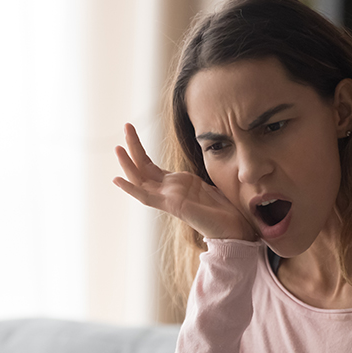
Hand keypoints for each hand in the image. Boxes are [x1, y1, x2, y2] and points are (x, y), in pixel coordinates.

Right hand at [113, 123, 256, 240]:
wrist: (235, 227)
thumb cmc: (224, 209)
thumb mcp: (208, 185)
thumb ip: (197, 178)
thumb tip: (205, 165)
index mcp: (176, 184)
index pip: (150, 166)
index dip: (139, 150)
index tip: (131, 132)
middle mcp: (168, 191)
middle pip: (143, 167)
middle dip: (133, 147)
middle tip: (126, 125)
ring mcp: (168, 198)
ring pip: (141, 179)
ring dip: (128, 164)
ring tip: (117, 148)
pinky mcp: (171, 206)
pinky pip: (146, 197)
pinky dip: (131, 189)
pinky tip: (116, 179)